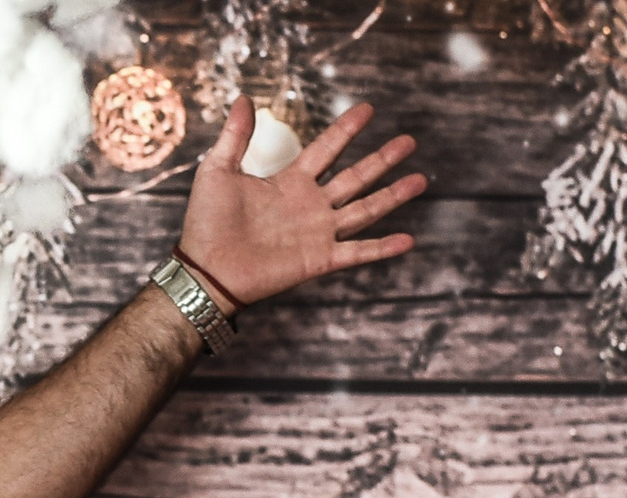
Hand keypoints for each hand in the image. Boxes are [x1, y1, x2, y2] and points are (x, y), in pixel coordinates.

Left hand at [175, 98, 424, 309]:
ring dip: (392, 195)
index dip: (347, 129)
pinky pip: (357, 252)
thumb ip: (235, 136)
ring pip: (365, 209)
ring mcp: (317, 233)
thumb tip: (243, 98)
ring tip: (420, 180)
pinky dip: (382, 248)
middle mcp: (310, 205)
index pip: (326, 149)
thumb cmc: (206, 222)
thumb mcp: (218, 170)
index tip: (368, 109)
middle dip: (383, 159)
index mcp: (290, 182)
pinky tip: (408, 239)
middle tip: (409, 141)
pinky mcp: (319, 259)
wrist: (206, 269)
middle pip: (356, 176)